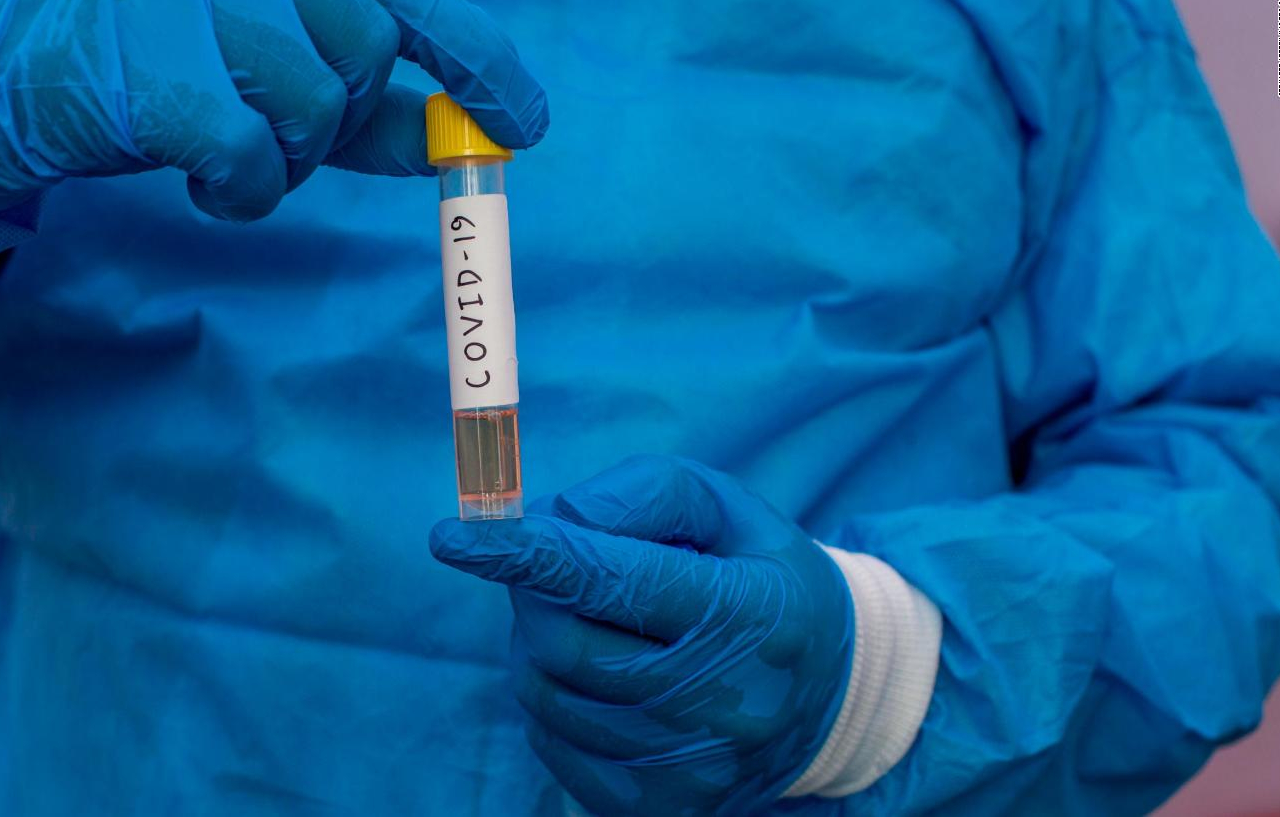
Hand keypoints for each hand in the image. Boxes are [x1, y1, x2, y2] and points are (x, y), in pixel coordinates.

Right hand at [0, 0, 546, 217]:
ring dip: (280, 163)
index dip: (480, 63)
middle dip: (334, 125)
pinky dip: (239, 192)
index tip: (525, 126)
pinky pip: (251, 157)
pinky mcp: (152, 56)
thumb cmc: (139, 65)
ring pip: (315, 110)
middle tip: (266, 142)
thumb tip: (456, 144)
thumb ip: (355, 98)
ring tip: (216, 154)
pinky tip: (196, 181)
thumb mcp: (256, 65)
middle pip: (367, 58)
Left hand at [430, 455, 852, 814]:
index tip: (452, 537)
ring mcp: (694, 770)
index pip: (617, 582)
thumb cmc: (756, 577)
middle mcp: (729, 705)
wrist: (827, 695)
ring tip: (592, 621)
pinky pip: (552, 743)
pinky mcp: (663, 810)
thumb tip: (554, 519)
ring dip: (539, 645)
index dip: (529, 556)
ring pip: (548, 695)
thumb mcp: (724, 508)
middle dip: (533, 592)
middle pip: (565, 643)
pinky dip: (553, 699)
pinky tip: (600, 677)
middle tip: (550, 566)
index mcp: (753, 616)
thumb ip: (642, 493)